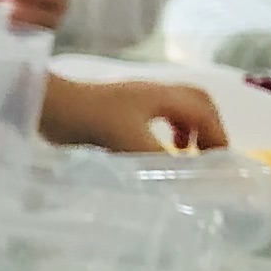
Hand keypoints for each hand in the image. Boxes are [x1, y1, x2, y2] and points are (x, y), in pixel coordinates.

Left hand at [41, 74, 225, 153]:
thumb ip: (158, 159)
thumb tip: (185, 178)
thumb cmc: (89, 118)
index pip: (205, 114)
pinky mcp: (122, 106)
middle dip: (211, 129)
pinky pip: (160, 113)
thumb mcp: (127, 141)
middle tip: (211, 157)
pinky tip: (159, 149)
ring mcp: (139, 96)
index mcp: (164, 96)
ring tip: (189, 154)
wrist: (49, 105)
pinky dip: (169, 129)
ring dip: (191, 129)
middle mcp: (156, 91)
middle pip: (199, 103)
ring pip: (180, 107)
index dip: (219, 139)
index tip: (221, 166)